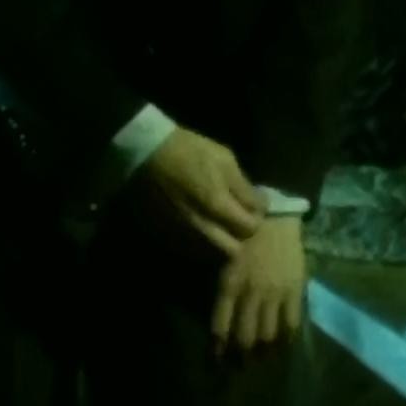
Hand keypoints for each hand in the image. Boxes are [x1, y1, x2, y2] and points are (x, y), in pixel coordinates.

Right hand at [135, 128, 264, 258]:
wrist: (145, 154)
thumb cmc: (189, 151)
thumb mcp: (224, 160)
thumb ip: (244, 188)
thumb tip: (259, 207)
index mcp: (217, 206)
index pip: (250, 229)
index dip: (256, 219)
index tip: (253, 208)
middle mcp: (201, 228)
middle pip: (232, 251)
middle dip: (239, 238)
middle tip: (237, 221)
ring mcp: (182, 235)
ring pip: (211, 254)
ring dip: (220, 244)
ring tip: (219, 226)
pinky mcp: (166, 237)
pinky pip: (191, 250)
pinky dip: (200, 244)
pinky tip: (200, 227)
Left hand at [211, 216, 305, 361]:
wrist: (275, 216)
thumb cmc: (244, 236)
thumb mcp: (224, 261)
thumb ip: (224, 290)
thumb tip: (222, 320)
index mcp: (229, 284)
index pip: (220, 326)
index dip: (219, 349)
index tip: (217, 362)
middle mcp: (250, 293)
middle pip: (245, 336)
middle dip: (241, 357)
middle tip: (241, 367)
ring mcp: (274, 293)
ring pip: (268, 334)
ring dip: (264, 352)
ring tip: (263, 360)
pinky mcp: (294, 290)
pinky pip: (292, 322)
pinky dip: (287, 338)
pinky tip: (285, 345)